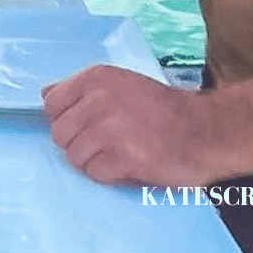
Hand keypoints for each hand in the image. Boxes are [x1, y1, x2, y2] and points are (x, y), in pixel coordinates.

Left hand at [42, 64, 231, 186]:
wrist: (207, 130)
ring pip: (75, 156)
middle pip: (59, 134)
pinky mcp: (123, 157)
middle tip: (108, 143)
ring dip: (95, 161)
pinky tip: (130, 164)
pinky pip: (95, 173)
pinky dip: (110, 175)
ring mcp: (110, 129)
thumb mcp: (121, 85)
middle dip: (80, 143)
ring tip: (121, 153)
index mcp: (96, 78)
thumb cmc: (164, 111)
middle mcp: (99, 100)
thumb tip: (44, 95)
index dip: (66, 120)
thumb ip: (82, 91)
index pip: (51, 104)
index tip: (87, 124)